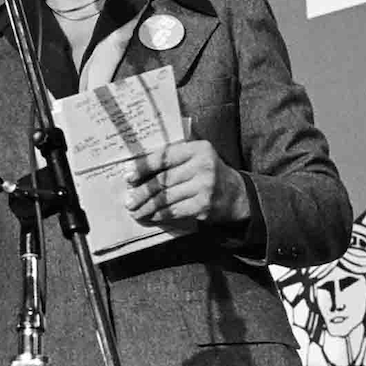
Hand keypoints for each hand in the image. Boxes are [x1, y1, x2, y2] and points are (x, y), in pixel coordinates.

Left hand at [122, 119, 250, 225]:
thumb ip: (174, 156)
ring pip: (167, 198)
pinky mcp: (204, 206)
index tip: (129, 177)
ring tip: (135, 211)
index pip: (165, 156)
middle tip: (129, 200)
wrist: (237, 195)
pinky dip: (160, 214)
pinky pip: (175, 211)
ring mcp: (204, 187)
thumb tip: (139, 168)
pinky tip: (151, 216)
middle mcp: (203, 166)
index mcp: (198, 149)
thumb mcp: (198, 156)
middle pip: (164, 180)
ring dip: (148, 206)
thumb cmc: (209, 173)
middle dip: (142, 192)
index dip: (144, 167)